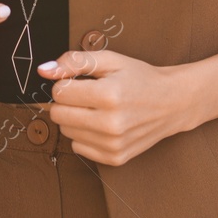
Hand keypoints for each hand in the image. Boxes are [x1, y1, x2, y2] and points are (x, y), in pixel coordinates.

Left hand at [37, 50, 189, 165]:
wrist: (173, 102)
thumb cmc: (139, 78)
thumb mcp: (111, 60)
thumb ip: (75, 61)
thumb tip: (44, 70)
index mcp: (109, 95)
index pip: (59, 92)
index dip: (66, 83)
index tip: (82, 81)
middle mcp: (111, 124)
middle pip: (58, 115)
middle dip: (66, 102)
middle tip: (87, 95)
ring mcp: (113, 144)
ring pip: (66, 132)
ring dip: (75, 118)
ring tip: (97, 109)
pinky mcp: (115, 158)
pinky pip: (78, 148)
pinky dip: (85, 135)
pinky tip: (102, 125)